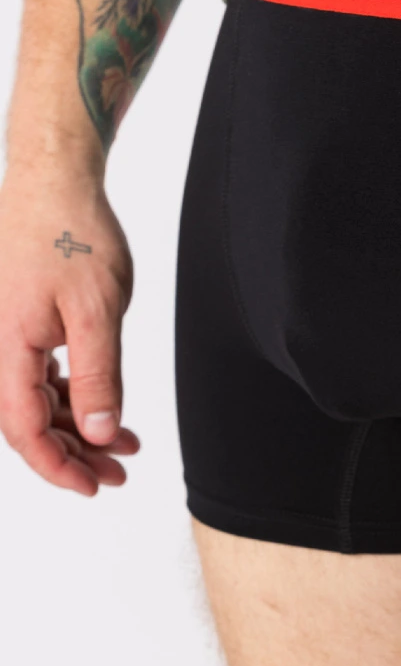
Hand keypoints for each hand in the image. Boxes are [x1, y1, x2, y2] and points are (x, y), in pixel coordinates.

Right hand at [0, 167, 138, 495]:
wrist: (52, 178)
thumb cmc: (72, 231)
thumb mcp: (98, 310)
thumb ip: (99, 375)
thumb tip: (100, 432)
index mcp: (5, 347)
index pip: (24, 429)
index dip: (58, 467)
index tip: (95, 486)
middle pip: (28, 421)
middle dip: (74, 454)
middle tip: (119, 474)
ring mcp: (4, 334)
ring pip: (35, 400)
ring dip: (77, 427)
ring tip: (124, 447)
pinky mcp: (17, 322)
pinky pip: (37, 374)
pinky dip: (71, 396)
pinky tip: (102, 408)